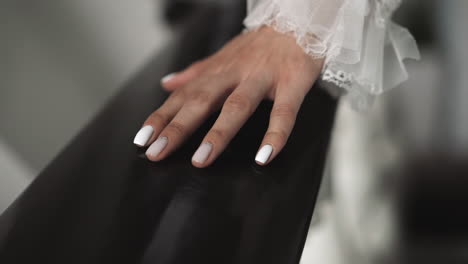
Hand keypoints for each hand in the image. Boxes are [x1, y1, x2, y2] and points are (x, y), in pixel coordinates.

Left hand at [133, 26, 323, 167]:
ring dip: (218, 133)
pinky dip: (275, 135)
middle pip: (202, 101)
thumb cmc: (260, 44)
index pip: (183, 96)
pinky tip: (264, 156)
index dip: (161, 116)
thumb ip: (195, 73)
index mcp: (217, 71)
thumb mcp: (223, 55)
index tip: (143, 139)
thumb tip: (167, 84)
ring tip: (201, 159)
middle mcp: (235, 73)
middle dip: (178, 127)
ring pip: (237, 106)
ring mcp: (262, 78)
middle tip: (158, 152)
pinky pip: (283, 112)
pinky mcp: (291, 83)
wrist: (299, 21)